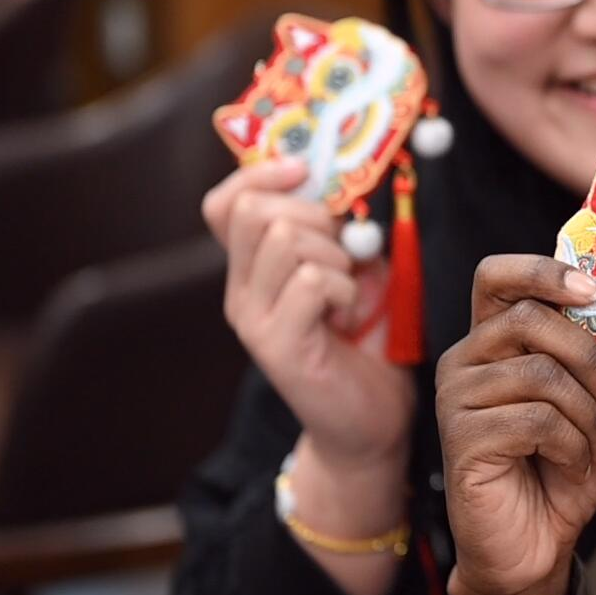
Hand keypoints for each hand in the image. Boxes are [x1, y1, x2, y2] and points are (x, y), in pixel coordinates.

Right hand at [202, 160, 414, 473]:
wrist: (370, 424)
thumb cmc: (369, 342)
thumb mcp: (356, 270)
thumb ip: (340, 230)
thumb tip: (345, 178)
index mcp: (253, 269)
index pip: (224, 203)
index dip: (259, 174)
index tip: (303, 170)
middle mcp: (241, 292)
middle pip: (256, 212)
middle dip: (316, 216)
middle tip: (346, 254)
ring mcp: (253, 320)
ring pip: (287, 239)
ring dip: (337, 256)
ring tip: (349, 292)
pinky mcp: (277, 346)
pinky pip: (311, 281)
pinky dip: (344, 288)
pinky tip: (349, 315)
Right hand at [436, 255, 595, 594]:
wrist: (534, 543)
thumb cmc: (560, 469)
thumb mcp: (593, 404)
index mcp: (493, 339)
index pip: (498, 277)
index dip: (544, 271)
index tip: (593, 290)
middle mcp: (465, 359)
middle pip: (529, 319)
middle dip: (589, 357)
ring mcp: (456, 397)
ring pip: (539, 374)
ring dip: (587, 414)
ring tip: (595, 445)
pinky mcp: (461, 438)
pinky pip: (534, 419)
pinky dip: (572, 444)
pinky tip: (574, 464)